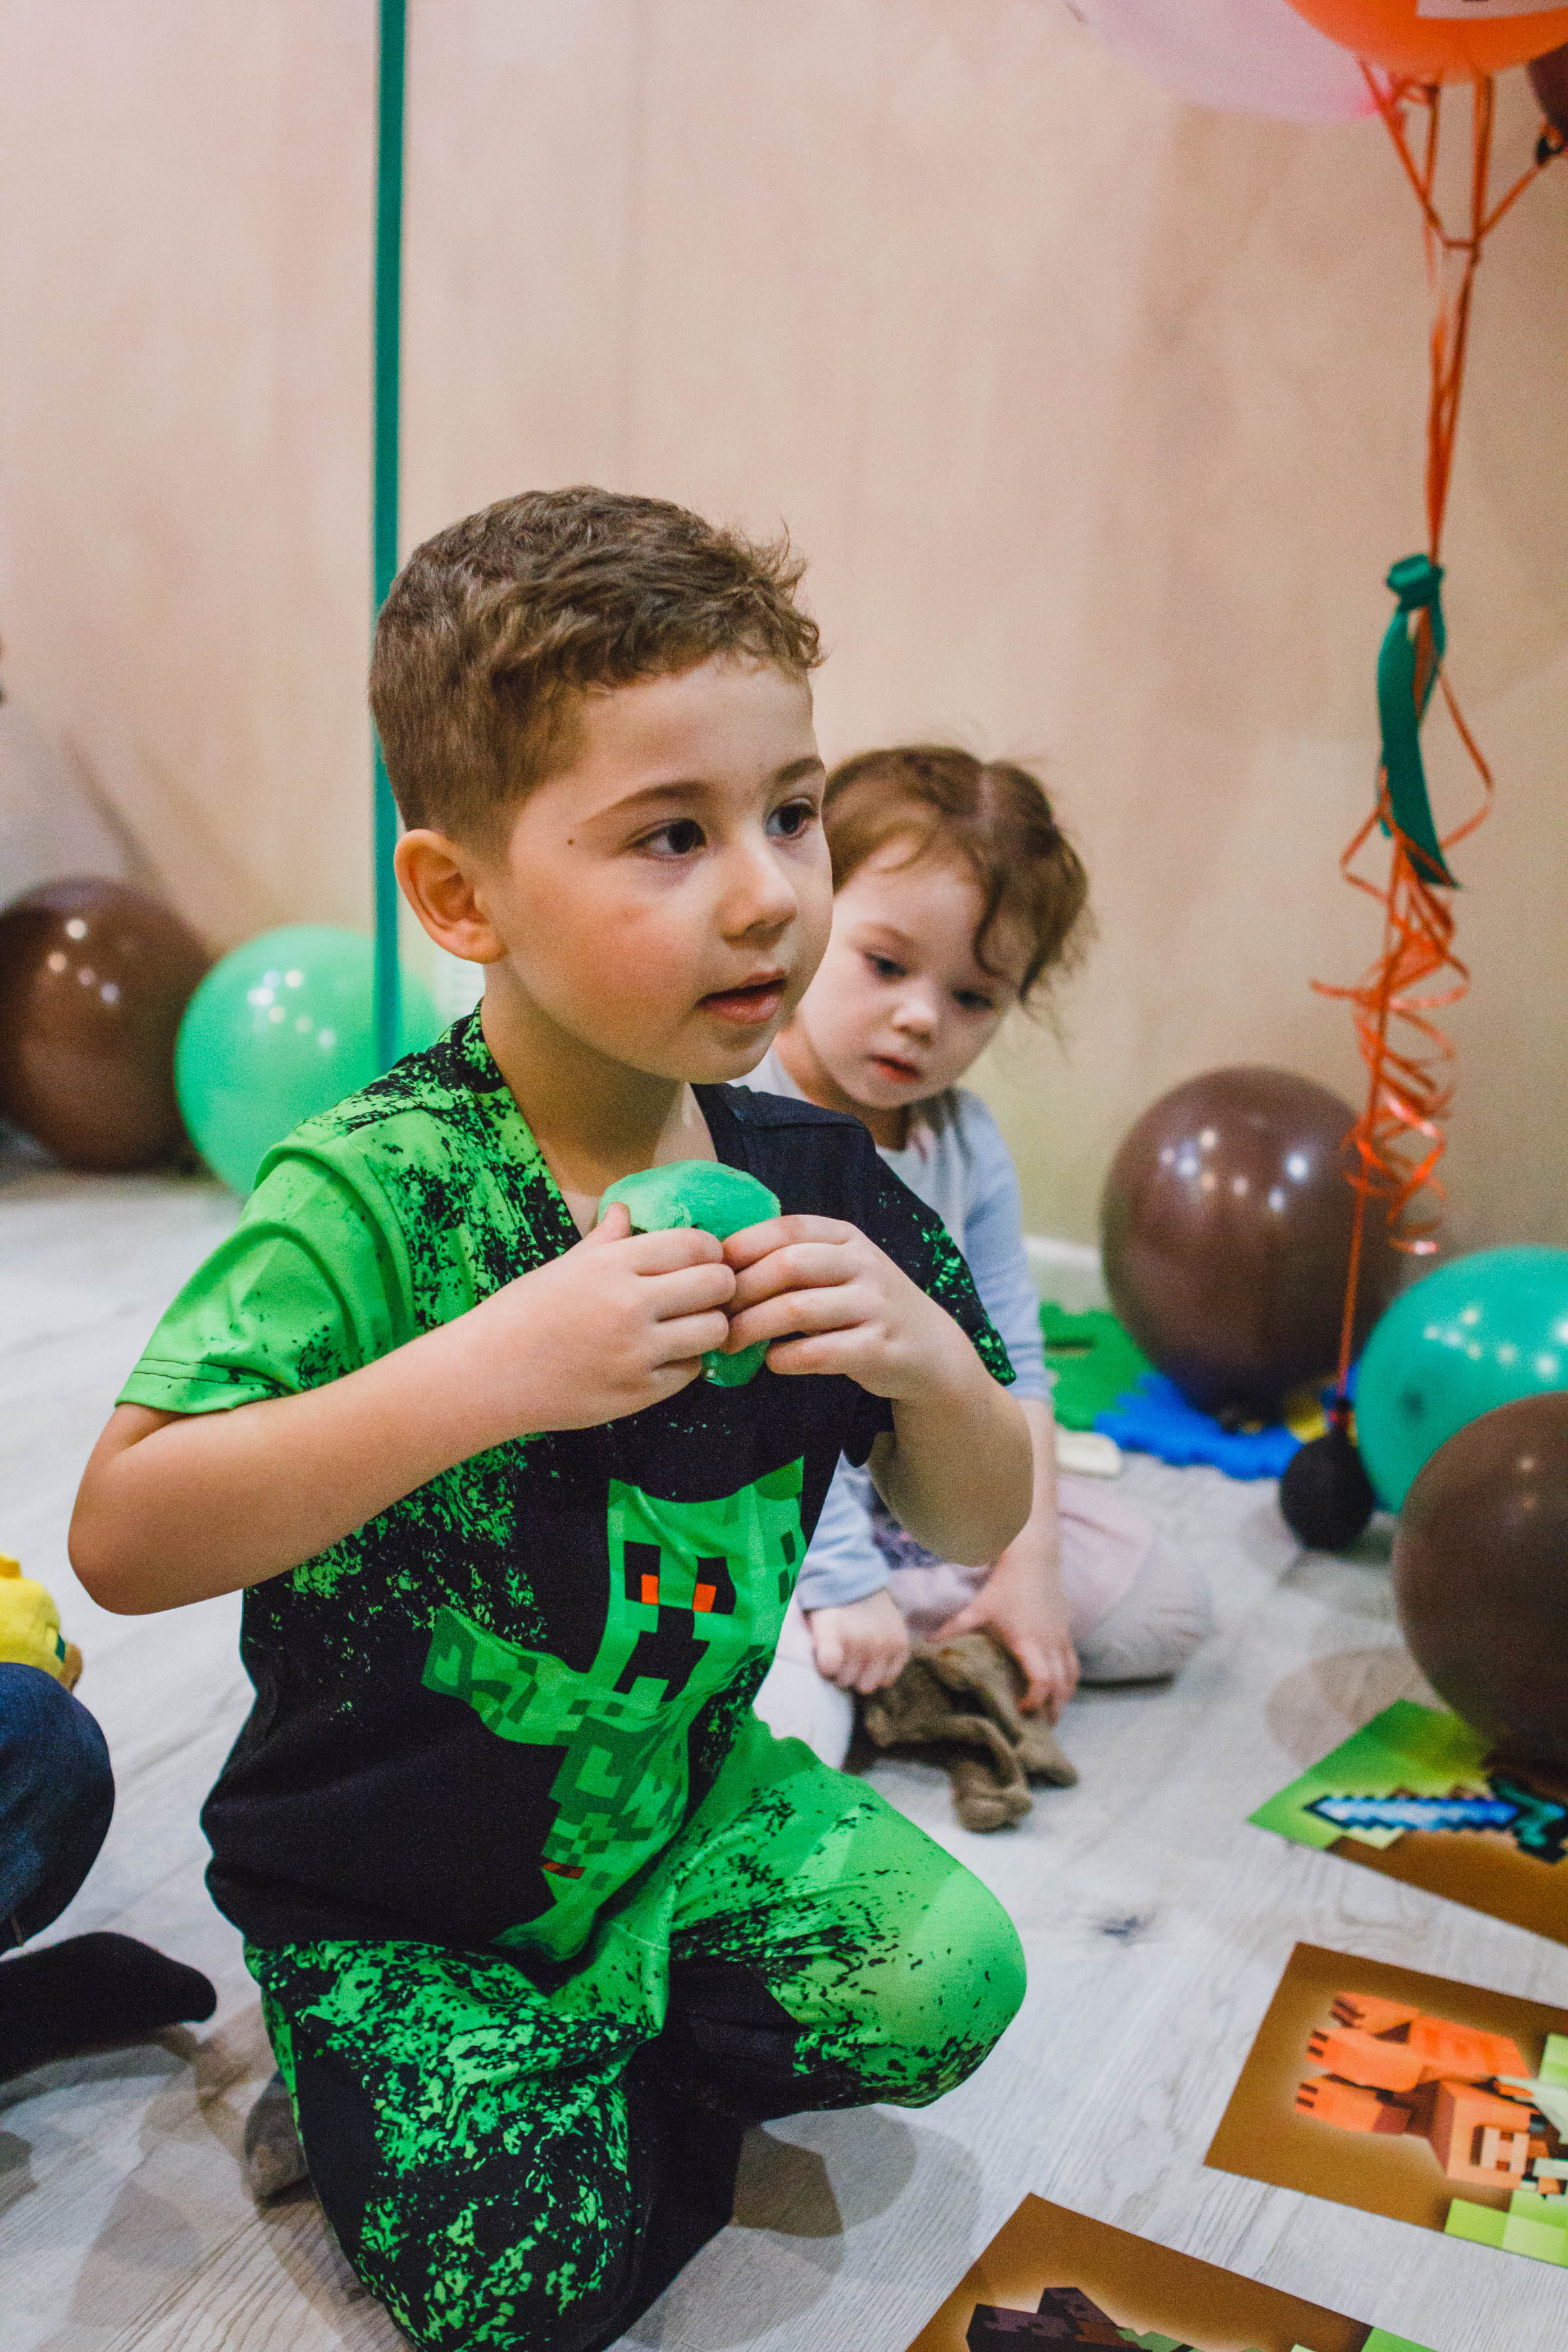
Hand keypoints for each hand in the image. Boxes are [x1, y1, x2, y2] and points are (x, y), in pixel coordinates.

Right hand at [462, 1202, 736, 1437]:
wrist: (486, 1376)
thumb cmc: (520, 1314)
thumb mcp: (562, 1267)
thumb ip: (605, 1241)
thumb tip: (626, 1210)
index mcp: (612, 1264)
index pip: (695, 1244)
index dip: (710, 1251)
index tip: (704, 1260)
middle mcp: (630, 1303)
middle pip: (717, 1284)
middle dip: (720, 1287)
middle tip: (707, 1294)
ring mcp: (637, 1351)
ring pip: (714, 1331)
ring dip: (709, 1327)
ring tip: (689, 1327)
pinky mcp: (639, 1392)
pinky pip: (690, 1372)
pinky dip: (684, 1364)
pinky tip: (661, 1358)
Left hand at [721, 1216, 966, 1399]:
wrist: (928, 1348)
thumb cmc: (861, 1305)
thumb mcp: (836, 1268)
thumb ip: (791, 1259)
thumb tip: (715, 1265)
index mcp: (845, 1237)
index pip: (785, 1228)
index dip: (741, 1247)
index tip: (708, 1272)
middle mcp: (863, 1264)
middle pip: (787, 1265)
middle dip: (740, 1291)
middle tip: (713, 1314)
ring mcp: (874, 1306)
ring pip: (797, 1309)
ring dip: (753, 1327)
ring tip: (729, 1342)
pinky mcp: (878, 1348)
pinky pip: (818, 1352)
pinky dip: (784, 1358)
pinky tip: (771, 1362)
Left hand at [807, 1588, 910, 1694]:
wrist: (860, 1583)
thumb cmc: (832, 1609)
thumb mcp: (816, 1622)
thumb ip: (816, 1647)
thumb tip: (825, 1671)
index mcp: (835, 1630)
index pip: (829, 1666)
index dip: (825, 1668)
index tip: (825, 1660)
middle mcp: (862, 1639)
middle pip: (846, 1680)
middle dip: (841, 1674)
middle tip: (842, 1660)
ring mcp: (884, 1644)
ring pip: (868, 1685)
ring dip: (861, 1676)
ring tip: (858, 1661)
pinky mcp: (901, 1647)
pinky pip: (888, 1679)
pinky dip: (881, 1673)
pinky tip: (874, 1660)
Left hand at [936, 1547, 1079, 1721]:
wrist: (1034, 1558)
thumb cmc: (1005, 1584)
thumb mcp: (978, 1608)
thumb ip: (954, 1627)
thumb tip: (927, 1642)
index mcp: (1029, 1641)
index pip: (1042, 1680)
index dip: (1036, 1699)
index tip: (1022, 1709)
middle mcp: (1050, 1643)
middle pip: (1061, 1685)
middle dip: (1054, 1708)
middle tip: (1042, 1726)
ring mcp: (1061, 1637)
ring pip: (1072, 1675)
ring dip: (1065, 1696)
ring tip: (1053, 1712)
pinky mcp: (1067, 1631)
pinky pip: (1074, 1662)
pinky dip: (1069, 1679)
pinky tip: (1061, 1687)